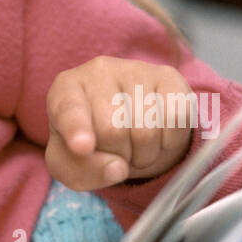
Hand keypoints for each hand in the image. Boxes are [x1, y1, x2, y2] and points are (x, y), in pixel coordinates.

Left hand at [46, 57, 195, 189]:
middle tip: (118, 152)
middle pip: (113, 130)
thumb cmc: (92, 141)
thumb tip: (117, 168)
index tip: (81, 146)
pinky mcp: (168, 77)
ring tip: (135, 144)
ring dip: (144, 154)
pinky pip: (175, 120)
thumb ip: (81, 171)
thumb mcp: (72, 164)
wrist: (129, 123)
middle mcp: (98, 71)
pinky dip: (169, 142)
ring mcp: (135, 70)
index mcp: (65, 89)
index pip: (69, 109)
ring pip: (147, 130)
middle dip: (118, 156)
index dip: (76, 130)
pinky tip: (158, 133)